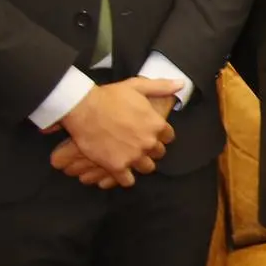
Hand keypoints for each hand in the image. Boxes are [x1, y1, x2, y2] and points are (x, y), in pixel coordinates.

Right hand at [51, 78, 179, 187]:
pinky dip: (125, 178)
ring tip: (131, 158)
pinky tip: (121, 171)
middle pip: (159, 153)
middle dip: (151, 150)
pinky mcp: (117, 166)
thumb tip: (180, 84)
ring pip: (147, 168)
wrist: (84, 108)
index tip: (152, 133)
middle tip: (139, 145)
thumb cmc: (110, 96)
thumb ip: (162, 86)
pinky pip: (128, 181)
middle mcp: (148, 142)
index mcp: (156, 125)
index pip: (169, 137)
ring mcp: (133, 156)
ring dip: (141, 164)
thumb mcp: (138, 86)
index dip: (160, 135)